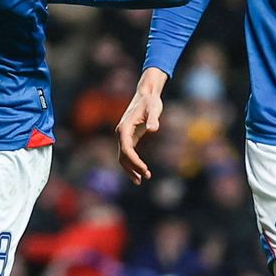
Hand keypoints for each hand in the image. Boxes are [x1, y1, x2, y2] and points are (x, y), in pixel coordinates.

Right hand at [117, 68, 167, 184]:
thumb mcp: (154, 108)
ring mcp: (124, 136)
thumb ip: (153, 119)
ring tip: (142, 180)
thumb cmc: (150, 101)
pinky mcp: (129, 137)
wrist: (146, 94)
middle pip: (122, 156)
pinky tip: (140, 171)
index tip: (145, 170)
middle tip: (146, 177)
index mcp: (124, 128)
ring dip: (131, 169)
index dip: (134, 162)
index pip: (126, 149)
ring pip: (123, 157)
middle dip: (133, 168)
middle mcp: (121, 133)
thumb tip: (153, 129)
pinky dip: (132, 164)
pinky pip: (127, 154)